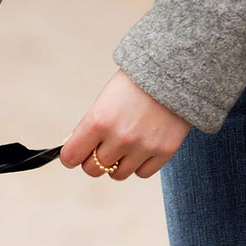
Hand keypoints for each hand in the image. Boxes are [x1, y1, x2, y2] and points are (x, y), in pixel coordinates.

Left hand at [60, 69, 191, 178]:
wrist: (175, 70)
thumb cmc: (134, 85)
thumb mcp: (104, 100)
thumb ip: (88, 127)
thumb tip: (71, 149)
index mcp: (98, 121)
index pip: (71, 157)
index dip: (71, 156)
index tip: (76, 153)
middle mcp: (120, 138)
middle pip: (93, 169)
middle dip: (94, 160)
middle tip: (102, 146)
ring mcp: (143, 146)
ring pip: (117, 174)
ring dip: (117, 163)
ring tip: (125, 144)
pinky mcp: (164, 151)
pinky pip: (142, 173)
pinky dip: (140, 164)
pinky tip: (143, 146)